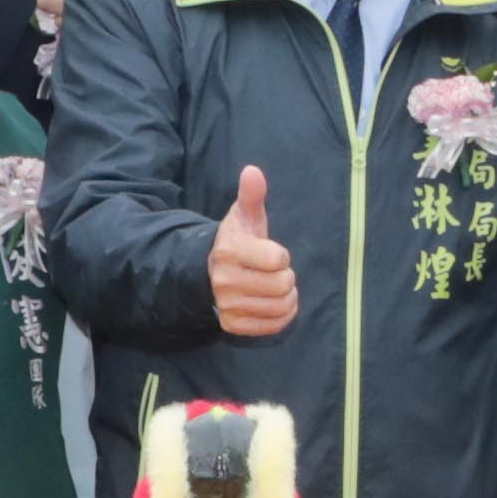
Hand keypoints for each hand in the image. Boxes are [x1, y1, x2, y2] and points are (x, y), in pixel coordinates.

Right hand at [207, 164, 299, 339]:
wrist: (209, 271)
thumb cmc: (237, 240)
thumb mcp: (244, 216)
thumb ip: (251, 194)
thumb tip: (253, 171)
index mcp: (229, 251)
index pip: (278, 259)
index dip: (281, 255)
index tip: (272, 253)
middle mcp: (224, 281)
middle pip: (282, 285)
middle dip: (286, 277)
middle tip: (276, 272)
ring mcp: (227, 306)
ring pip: (280, 307)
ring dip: (287, 297)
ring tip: (278, 287)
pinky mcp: (232, 326)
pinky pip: (272, 326)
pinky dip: (282, 315)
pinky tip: (276, 303)